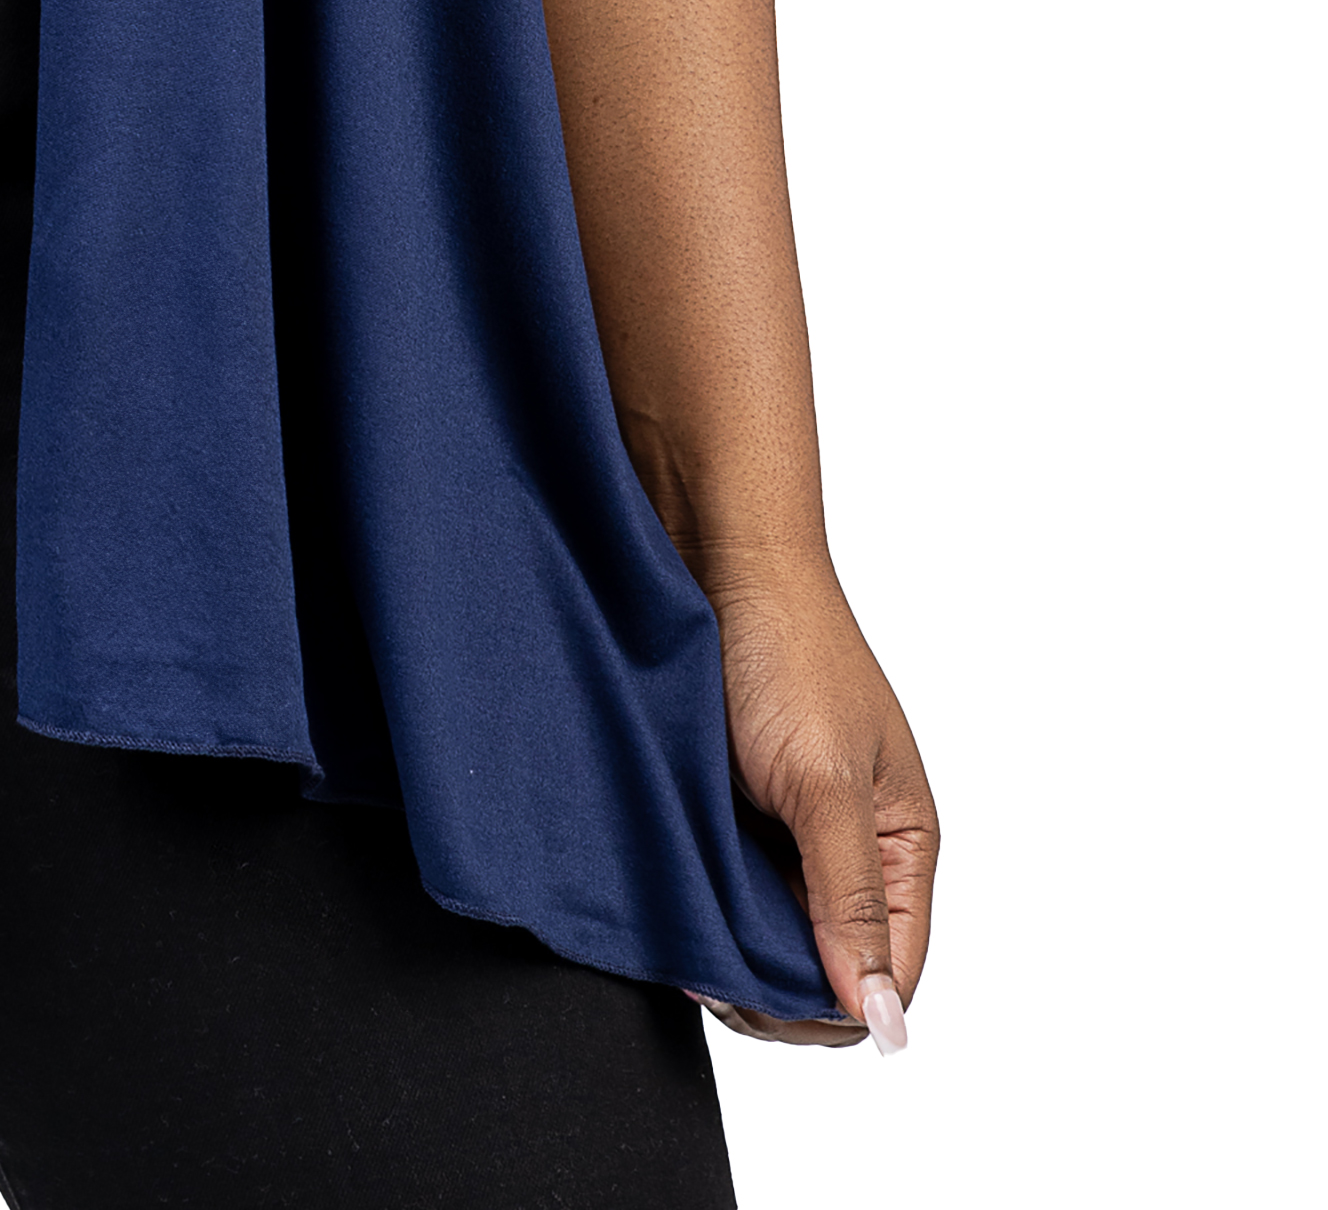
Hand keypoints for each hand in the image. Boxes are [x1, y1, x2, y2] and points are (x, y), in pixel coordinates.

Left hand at [701, 550, 937, 1049]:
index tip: (757, 998)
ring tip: (685, 937)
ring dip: (730, 949)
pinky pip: (725, 891)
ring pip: (769, 936)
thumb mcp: (824, 783)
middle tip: (706, 972)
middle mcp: (851, 847)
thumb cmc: (787, 648)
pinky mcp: (731, 811)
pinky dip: (702, 907)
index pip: (888, 975)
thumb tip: (883, 1019)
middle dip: (773, 987)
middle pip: (826, 970)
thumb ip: (848, 900)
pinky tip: (671, 904)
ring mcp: (788, 831)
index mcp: (900, 844)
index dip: (831, 1006)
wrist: (711, 552)